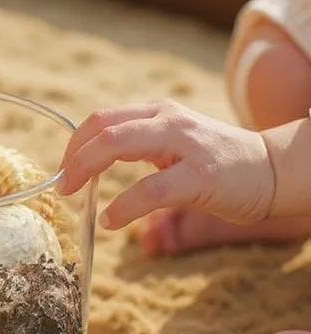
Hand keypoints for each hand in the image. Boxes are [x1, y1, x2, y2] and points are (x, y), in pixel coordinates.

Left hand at [56, 99, 275, 229]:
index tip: (62, 170)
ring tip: (73, 195)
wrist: (274, 170)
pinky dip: (123, 206)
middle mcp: (167, 119)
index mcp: (157, 113)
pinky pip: (150, 189)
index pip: (101, 118)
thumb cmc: (215, 163)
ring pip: (118, 145)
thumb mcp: (171, 143)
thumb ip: (136, 144)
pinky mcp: (201, 174)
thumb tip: (88, 162)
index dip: (73, 143)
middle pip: (102, 127)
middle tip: (60, 185)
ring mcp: (185, 143)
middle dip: (71, 156)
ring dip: (84, 170)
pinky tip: (111, 220)